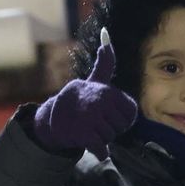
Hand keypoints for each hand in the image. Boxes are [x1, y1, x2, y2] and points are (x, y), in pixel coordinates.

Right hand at [31, 27, 137, 156]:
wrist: (54, 116)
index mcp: (108, 92)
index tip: (109, 114)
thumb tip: (106, 33)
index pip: (130, 115)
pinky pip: (102, 149)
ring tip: (90, 128)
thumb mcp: (95, 79)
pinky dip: (100, 152)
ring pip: (110, 138)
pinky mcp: (84, 134)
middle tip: (97, 122)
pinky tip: (96, 148)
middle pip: (121, 128)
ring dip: (102, 138)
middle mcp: (101, 103)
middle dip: (111, 129)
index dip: (121, 118)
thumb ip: (105, 61)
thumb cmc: (80, 98)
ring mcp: (92, 118)